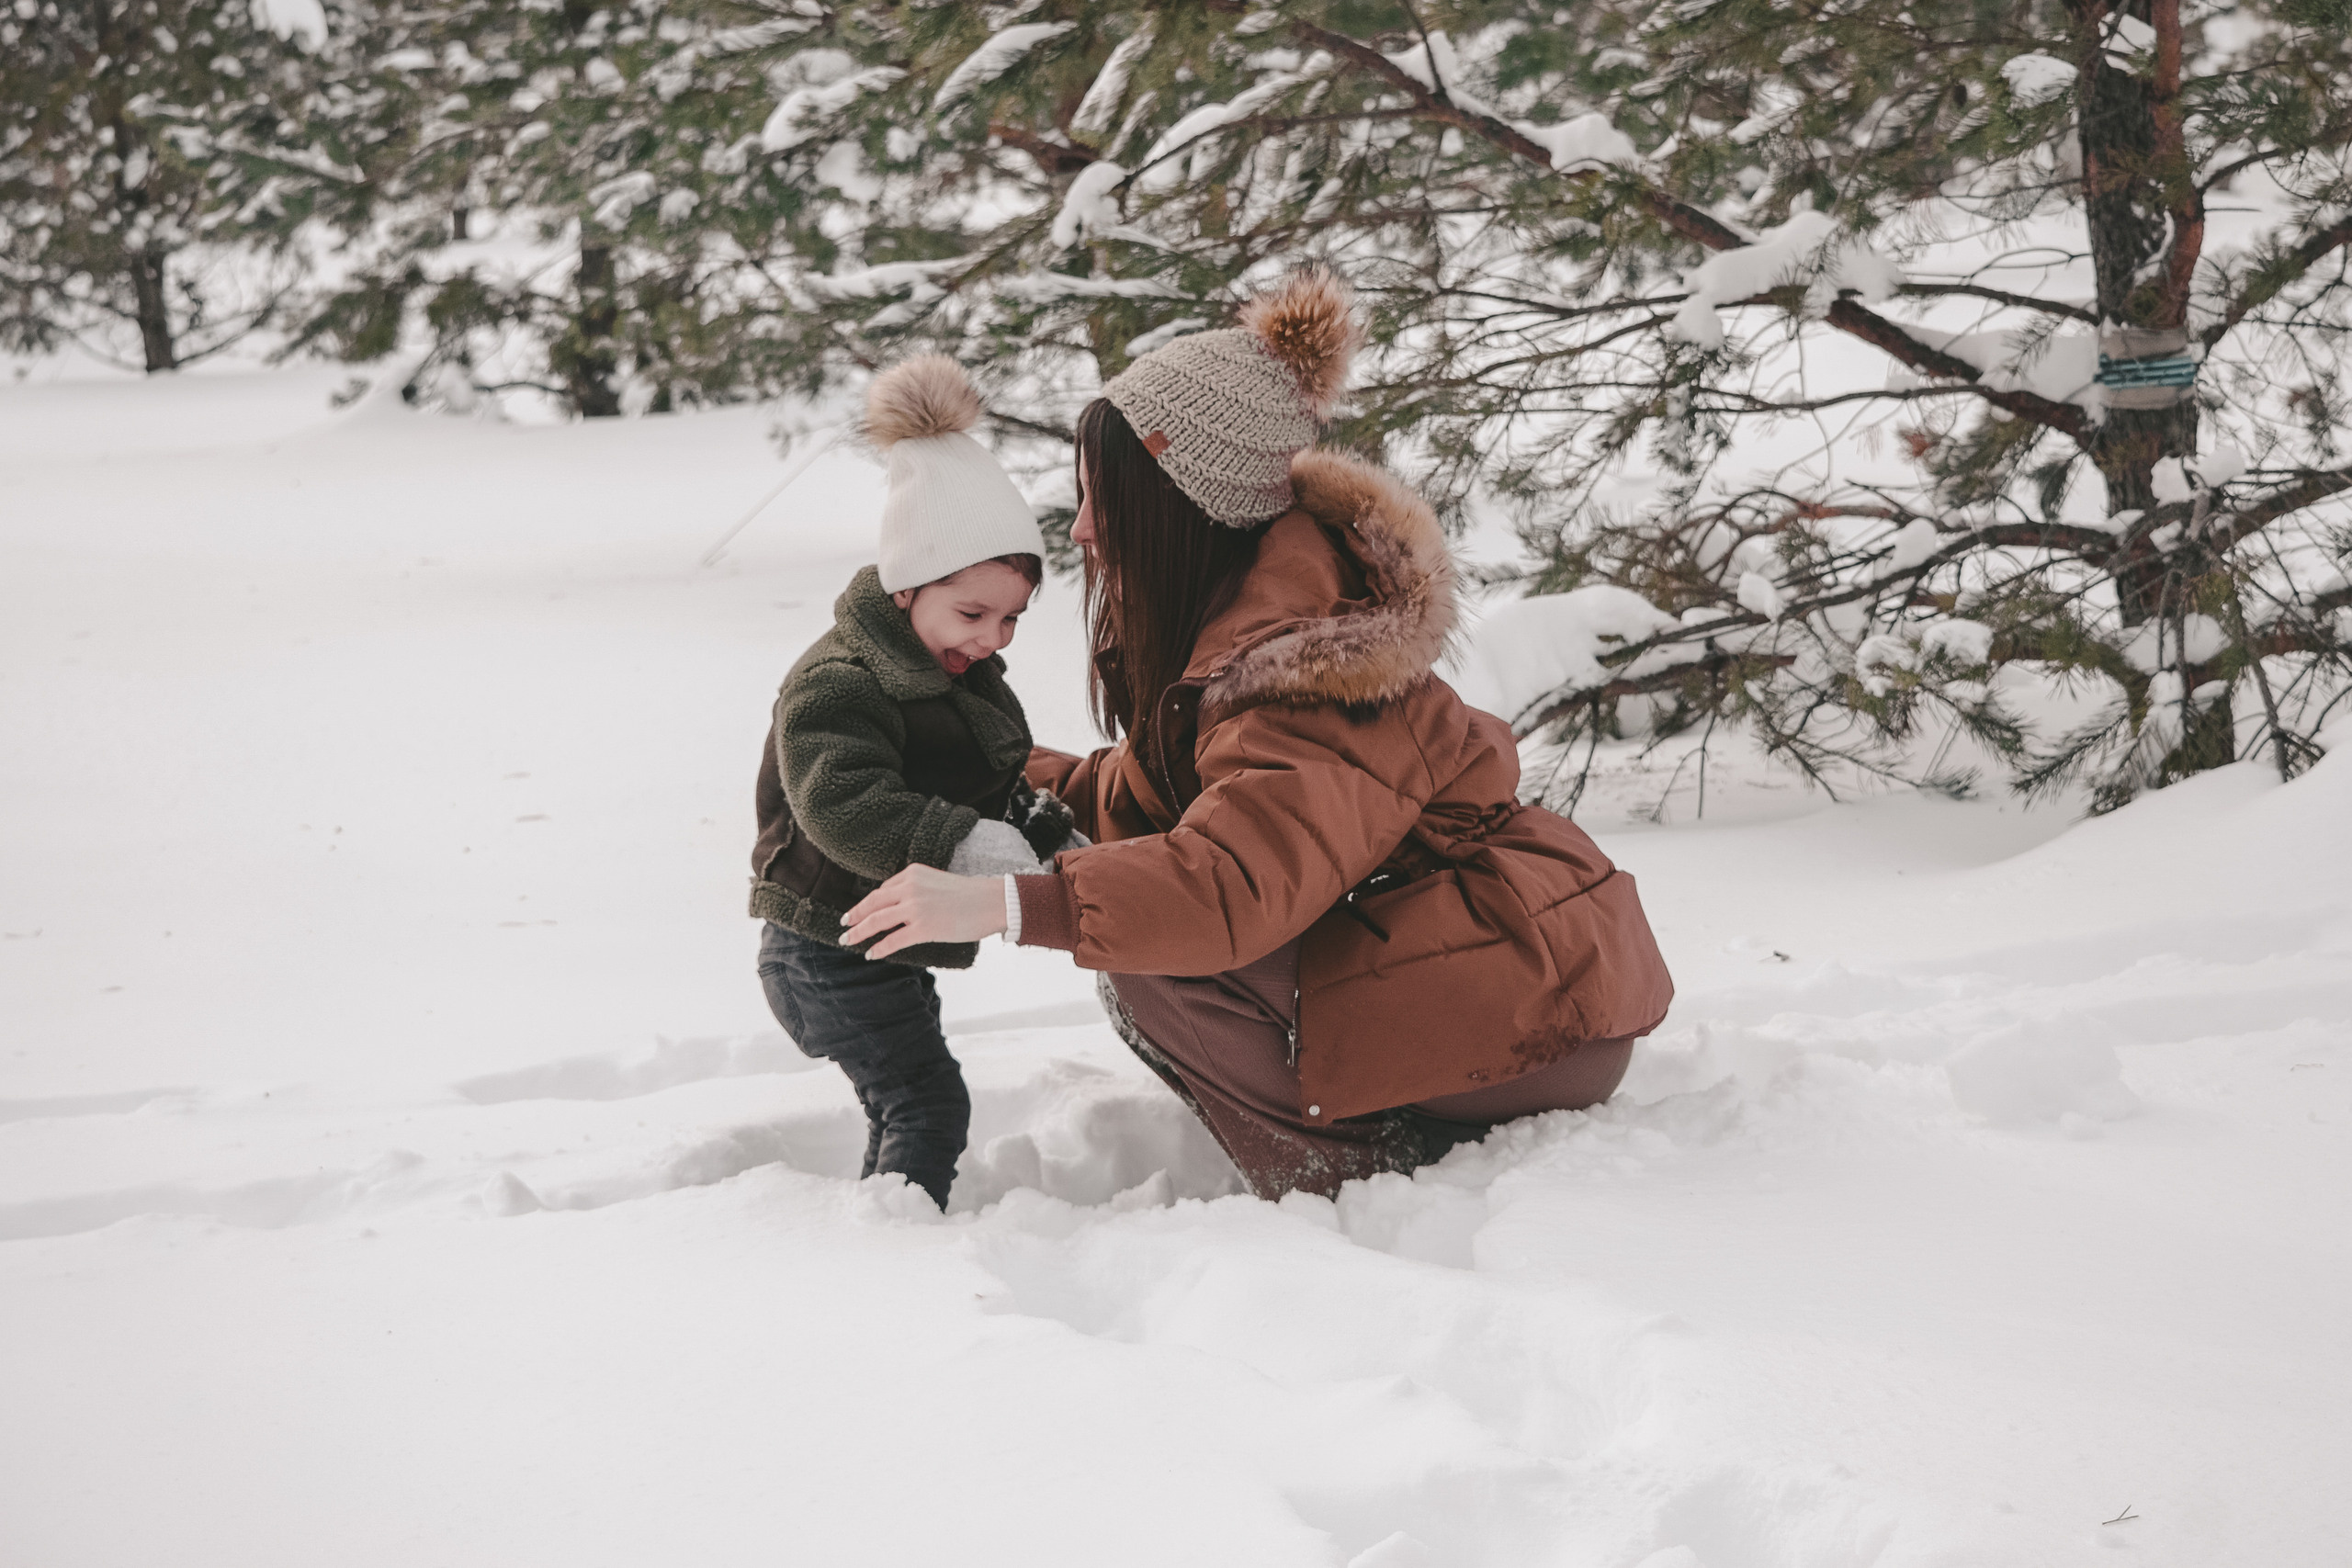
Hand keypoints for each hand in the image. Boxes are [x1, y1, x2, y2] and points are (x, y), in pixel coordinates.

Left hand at [841, 864, 1009, 958]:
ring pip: (877, 920)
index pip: (883, 889)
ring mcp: (915, 908)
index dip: (869, 903)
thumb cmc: (970, 895)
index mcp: (913, 873)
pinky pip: (893, 939)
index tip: (860, 911)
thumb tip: (902, 907)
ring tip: (848, 939)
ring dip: (859, 931)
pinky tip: (871, 954)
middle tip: (844, 924)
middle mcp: (910, 888)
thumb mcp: (937, 882)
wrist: (992, 901)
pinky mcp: (923, 927)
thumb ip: (918, 890)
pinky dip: (879, 947)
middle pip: (872, 903)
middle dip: (854, 915)